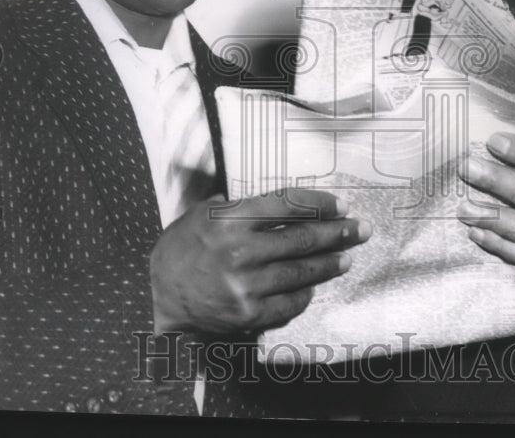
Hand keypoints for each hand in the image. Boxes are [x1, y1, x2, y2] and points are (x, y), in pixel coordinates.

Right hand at [150, 188, 371, 334]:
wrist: (155, 296)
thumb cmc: (181, 248)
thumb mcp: (203, 213)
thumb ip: (240, 205)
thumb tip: (283, 200)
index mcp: (231, 219)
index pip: (288, 205)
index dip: (320, 205)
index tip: (341, 206)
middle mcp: (241, 251)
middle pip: (303, 239)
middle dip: (338, 233)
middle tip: (360, 230)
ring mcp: (246, 285)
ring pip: (302, 272)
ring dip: (330, 264)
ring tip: (347, 257)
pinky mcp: (248, 314)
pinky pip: (289, 303)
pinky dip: (305, 294)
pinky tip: (315, 286)